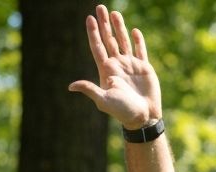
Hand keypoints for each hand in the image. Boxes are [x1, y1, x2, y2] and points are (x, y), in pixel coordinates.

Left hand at [68, 5, 161, 129]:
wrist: (143, 117)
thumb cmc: (122, 111)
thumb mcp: (104, 100)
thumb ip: (90, 89)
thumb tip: (71, 86)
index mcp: (106, 71)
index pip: (98, 47)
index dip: (93, 33)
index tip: (89, 18)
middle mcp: (117, 66)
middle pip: (109, 40)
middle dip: (104, 25)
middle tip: (100, 8)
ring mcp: (130, 65)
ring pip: (123, 41)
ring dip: (119, 27)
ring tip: (114, 13)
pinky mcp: (143, 68)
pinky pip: (140, 50)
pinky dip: (138, 40)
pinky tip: (134, 31)